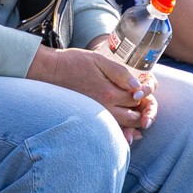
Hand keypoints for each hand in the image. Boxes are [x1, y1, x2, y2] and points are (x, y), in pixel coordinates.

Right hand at [27, 47, 156, 143]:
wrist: (48, 71)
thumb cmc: (72, 63)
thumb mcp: (98, 60)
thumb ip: (120, 73)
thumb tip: (139, 87)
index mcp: (109, 92)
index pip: (137, 99)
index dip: (144, 94)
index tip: (143, 88)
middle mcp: (104, 108)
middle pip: (134, 117)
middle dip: (142, 112)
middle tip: (143, 103)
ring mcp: (96, 115)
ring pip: (123, 127)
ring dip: (134, 124)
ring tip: (138, 117)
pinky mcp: (88, 118)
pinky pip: (110, 130)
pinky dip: (122, 132)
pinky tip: (128, 132)